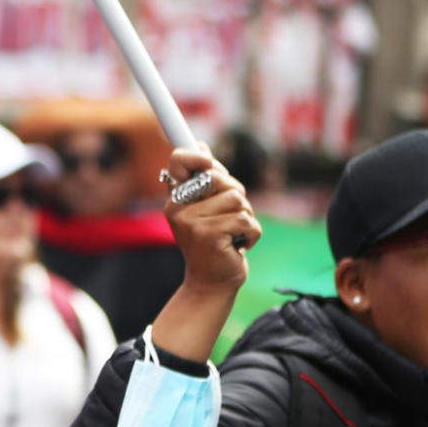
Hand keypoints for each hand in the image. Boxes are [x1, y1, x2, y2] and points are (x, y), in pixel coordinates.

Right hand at [162, 146, 258, 292]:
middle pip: (220, 178)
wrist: (211, 282)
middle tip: (231, 215)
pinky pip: (246, 219)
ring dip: (246, 216)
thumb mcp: (205, 209)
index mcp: (175, 198)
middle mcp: (177, 207)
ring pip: (237, 199)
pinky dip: (252, 233)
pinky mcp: (208, 235)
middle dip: (237, 195)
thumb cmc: (213, 243)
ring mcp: (191, 222)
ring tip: (235, 233)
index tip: (208, 162)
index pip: (179, 160)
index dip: (198, 155)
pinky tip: (240, 245)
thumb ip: (204, 180)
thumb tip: (200, 144)